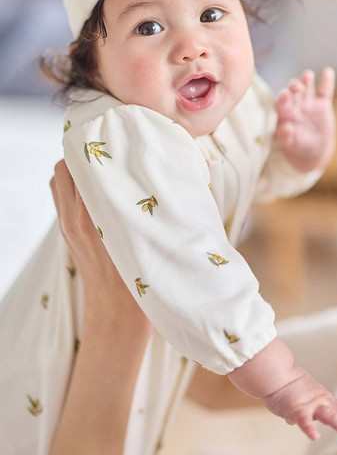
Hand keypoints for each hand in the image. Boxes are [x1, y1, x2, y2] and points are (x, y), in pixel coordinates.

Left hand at [49, 160, 151, 339]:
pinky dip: (75, 189)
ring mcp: (68, 227)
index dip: (95, 146)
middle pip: (64, 168)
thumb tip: (158, 176)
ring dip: (77, 172)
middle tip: (110, 152)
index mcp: (93, 216)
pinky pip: (63, 199)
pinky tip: (100, 193)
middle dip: (83, 156)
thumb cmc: (139, 281)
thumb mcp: (147, 239)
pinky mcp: (68, 235)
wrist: (116, 316)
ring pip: (61, 182)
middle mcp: (74, 218)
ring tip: (103, 170)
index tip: (114, 138)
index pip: (79, 165)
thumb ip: (147, 207)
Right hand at [264, 370, 336, 442]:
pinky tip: (314, 437)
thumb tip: (294, 421)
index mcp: (323, 400)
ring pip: (330, 416)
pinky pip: (304, 420)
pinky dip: (309, 428)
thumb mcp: (298, 399)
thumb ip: (300, 411)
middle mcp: (321, 402)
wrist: (274, 373)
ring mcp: (310, 405)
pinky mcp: (296, 408)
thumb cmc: (283, 386)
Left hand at [274, 68, 335, 172]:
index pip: (281, 103)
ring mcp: (308, 103)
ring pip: (306, 88)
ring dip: (306, 80)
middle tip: (296, 86)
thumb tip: (285, 128)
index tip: (285, 95)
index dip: (283, 98)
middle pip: (293, 92)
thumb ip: (286, 137)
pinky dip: (326, 81)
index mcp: (284, 114)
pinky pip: (325, 91)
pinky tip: (328, 72)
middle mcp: (295, 105)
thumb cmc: (297, 148)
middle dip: (294, 87)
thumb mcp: (291, 145)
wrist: (313, 151)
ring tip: (308, 76)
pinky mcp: (322, 104)